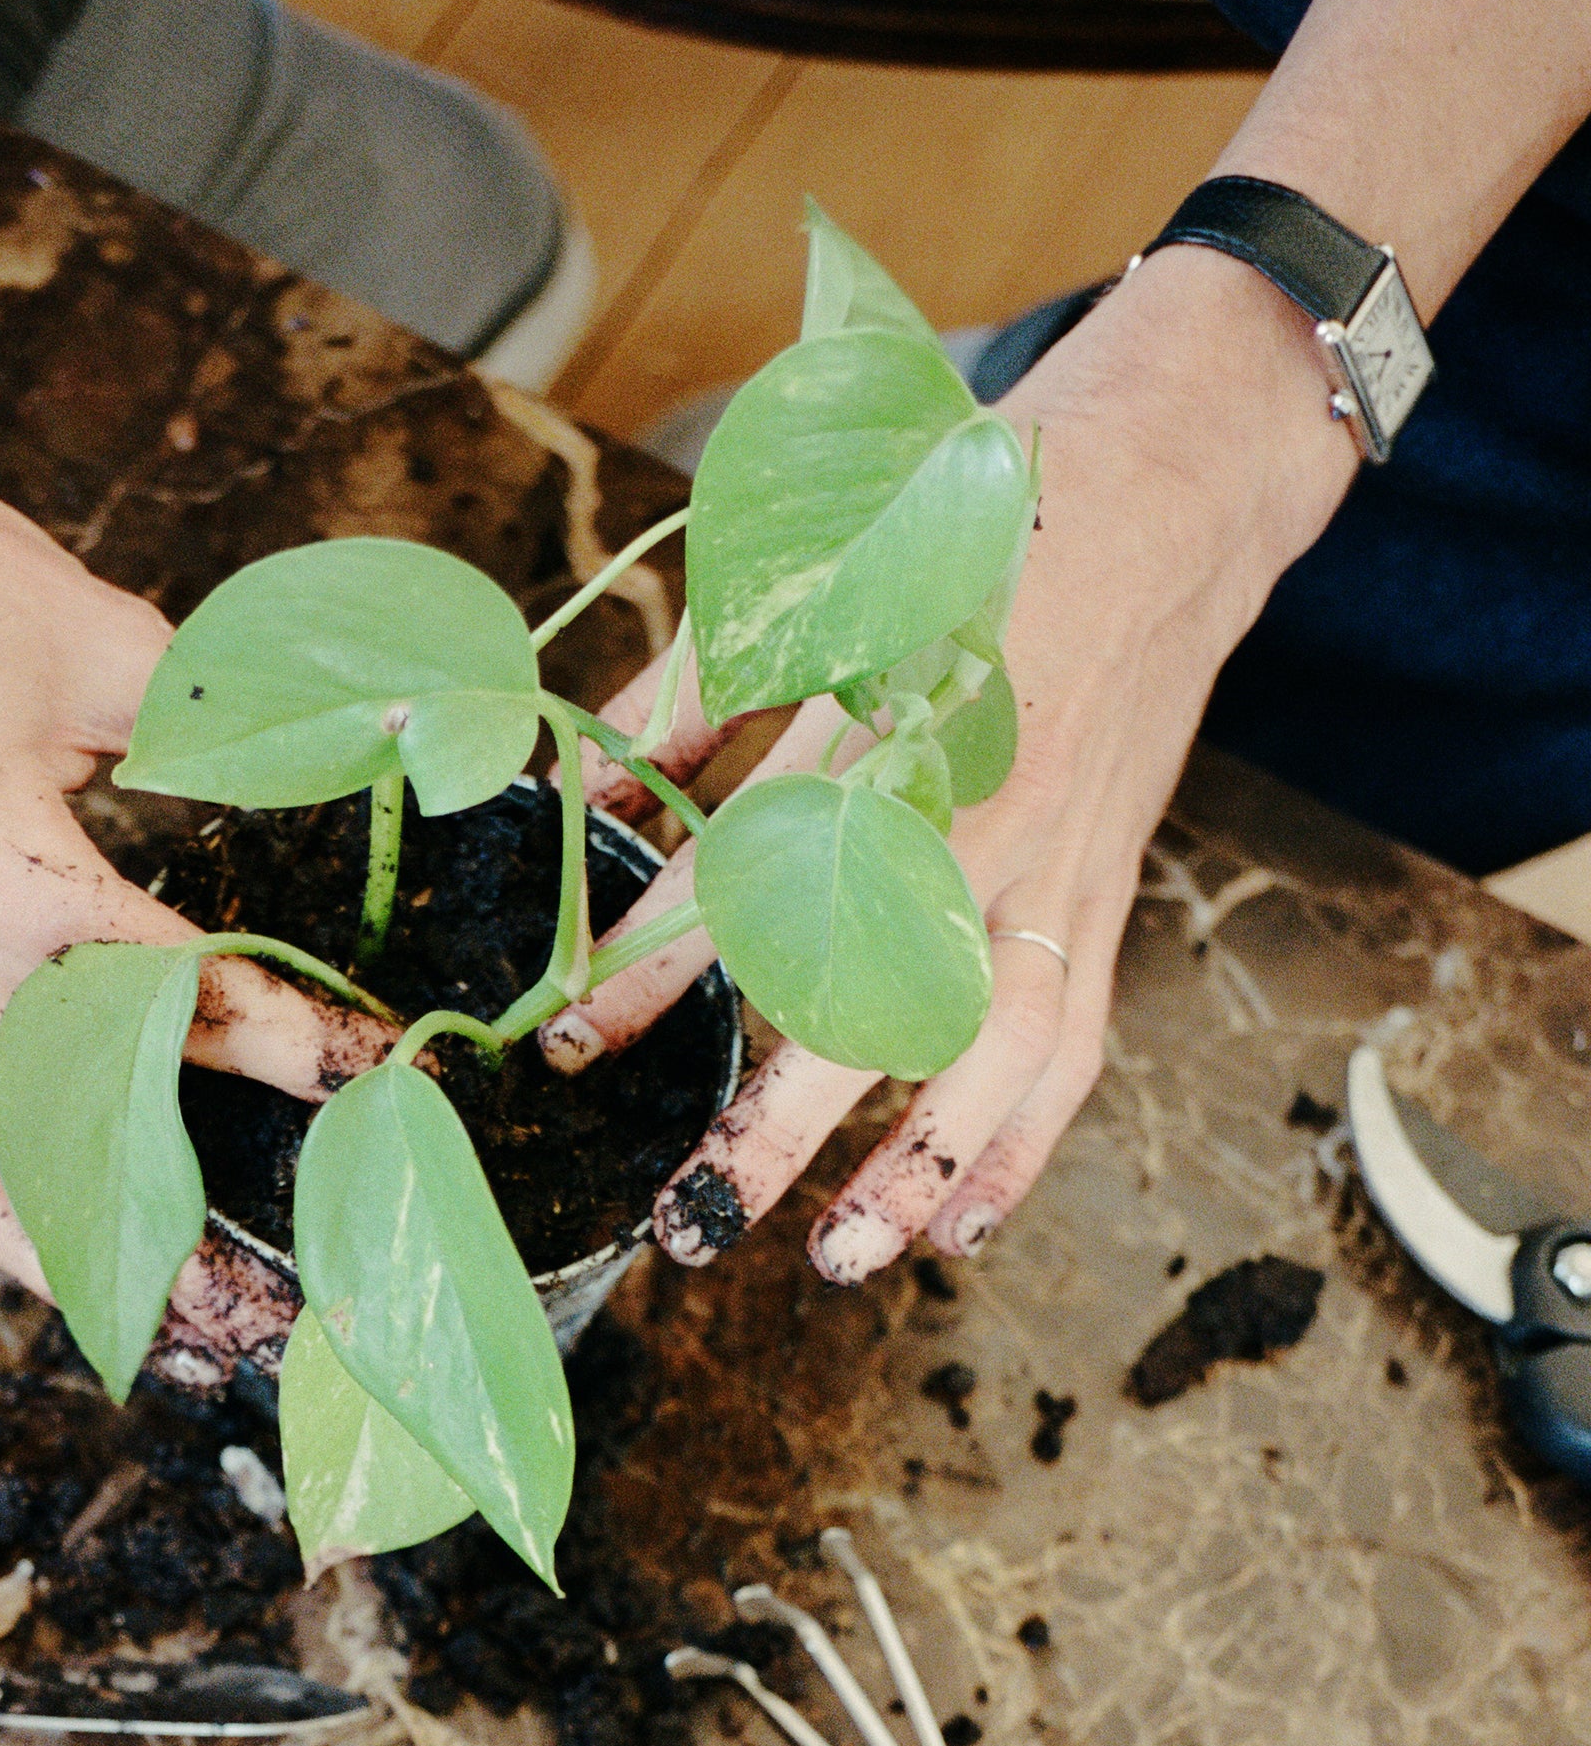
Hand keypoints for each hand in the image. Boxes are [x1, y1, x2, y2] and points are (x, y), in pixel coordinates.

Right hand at [0, 387, 386, 1383]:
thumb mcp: (95, 642)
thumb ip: (211, 736)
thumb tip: (330, 766)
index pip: (167, 992)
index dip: (282, 1036)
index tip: (364, 1068)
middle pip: (74, 1129)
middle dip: (180, 1215)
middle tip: (274, 1294)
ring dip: (69, 1259)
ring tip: (165, 1328)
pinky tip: (49, 1247)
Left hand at [547, 246, 1359, 1280]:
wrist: (1172, 485)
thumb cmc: (976, 517)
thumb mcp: (818, 573)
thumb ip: (692, 689)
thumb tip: (576, 785)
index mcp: (893, 726)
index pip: (747, 878)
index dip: (650, 967)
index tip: (573, 1038)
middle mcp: (981, 814)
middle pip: (875, 1001)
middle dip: (779, 1124)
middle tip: (691, 1219)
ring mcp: (1059, 866)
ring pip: (994, 1051)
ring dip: (919, 1166)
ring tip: (841, 1259)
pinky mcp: (1107, 896)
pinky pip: (1071, 1045)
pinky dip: (1021, 1146)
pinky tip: (960, 1225)